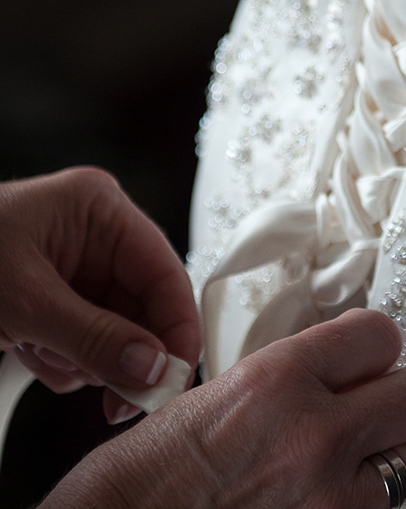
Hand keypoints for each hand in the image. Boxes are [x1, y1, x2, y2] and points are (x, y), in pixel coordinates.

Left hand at [0, 167, 200, 422]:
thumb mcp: (25, 300)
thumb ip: (95, 336)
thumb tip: (154, 369)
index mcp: (100, 208)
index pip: (164, 269)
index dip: (175, 327)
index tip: (173, 380)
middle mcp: (97, 232)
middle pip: (144, 304)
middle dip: (126, 353)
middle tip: (116, 401)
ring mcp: (78, 264)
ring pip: (117, 329)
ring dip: (85, 358)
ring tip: (39, 352)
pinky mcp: (58, 294)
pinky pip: (87, 339)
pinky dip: (63, 359)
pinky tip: (28, 350)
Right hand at [43, 309, 405, 508]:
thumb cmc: (151, 474)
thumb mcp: (221, 395)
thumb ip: (289, 377)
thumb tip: (339, 372)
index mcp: (278, 379)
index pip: (379, 334)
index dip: (376, 347)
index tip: (369, 359)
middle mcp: (315, 435)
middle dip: (404, 400)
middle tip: (382, 409)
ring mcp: (333, 500)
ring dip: (405, 458)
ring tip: (374, 461)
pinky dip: (378, 504)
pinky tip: (345, 498)